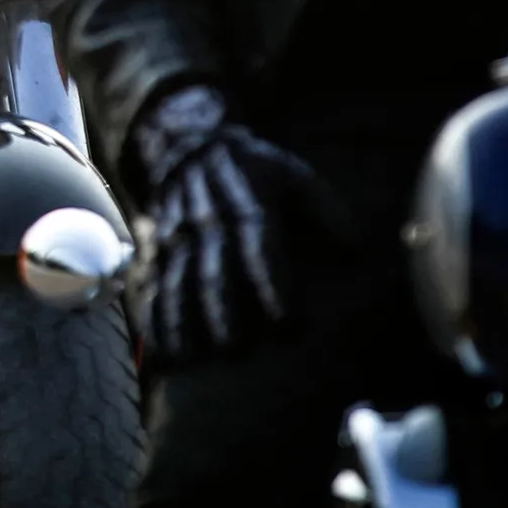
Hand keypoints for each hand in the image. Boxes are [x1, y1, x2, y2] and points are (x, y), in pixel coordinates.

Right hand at [128, 86, 332, 368]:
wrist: (187, 147)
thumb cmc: (253, 171)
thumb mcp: (293, 175)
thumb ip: (325, 210)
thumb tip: (353, 250)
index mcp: (247, 204)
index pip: (258, 247)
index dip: (271, 285)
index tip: (287, 324)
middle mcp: (208, 223)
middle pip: (212, 271)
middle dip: (222, 313)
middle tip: (236, 352)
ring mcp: (178, 238)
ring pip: (177, 282)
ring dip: (183, 322)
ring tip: (191, 360)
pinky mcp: (159, 251)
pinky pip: (154, 286)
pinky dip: (156, 320)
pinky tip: (163, 351)